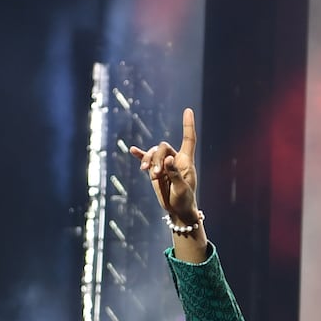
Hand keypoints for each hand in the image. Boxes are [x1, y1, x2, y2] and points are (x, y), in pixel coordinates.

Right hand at [129, 107, 198, 222]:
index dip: (188, 125)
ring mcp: (164, 164)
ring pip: (153, 153)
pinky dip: (140, 155)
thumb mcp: (182, 188)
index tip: (188, 110)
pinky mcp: (154, 170)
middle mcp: (175, 159)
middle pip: (163, 147)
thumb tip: (168, 160)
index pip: (188, 139)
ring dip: (149, 161)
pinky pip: (146, 160)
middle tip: (155, 175)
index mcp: (186, 161)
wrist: (177, 210)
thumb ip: (175, 174)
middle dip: (157, 158)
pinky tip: (132, 150)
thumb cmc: (184, 200)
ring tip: (148, 173)